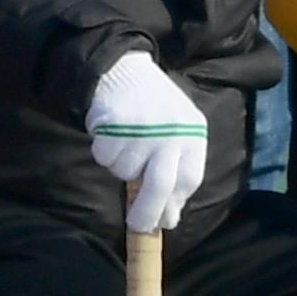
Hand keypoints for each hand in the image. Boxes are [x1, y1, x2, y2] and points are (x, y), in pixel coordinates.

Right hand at [87, 51, 209, 232]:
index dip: (175, 202)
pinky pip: (105, 157)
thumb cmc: (155, 109)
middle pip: (160, 187)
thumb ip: (176, 173)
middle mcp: (171, 131)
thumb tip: (170, 221)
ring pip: (125, 172)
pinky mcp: (116, 123)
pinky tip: (111, 132)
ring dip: (120, 166)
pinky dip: (104, 152)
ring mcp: (143, 128)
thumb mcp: (176, 134)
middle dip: (147, 213)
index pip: (189, 179)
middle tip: (137, 226)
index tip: (164, 218)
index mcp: (193, 132)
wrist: (127, 69)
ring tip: (125, 141)